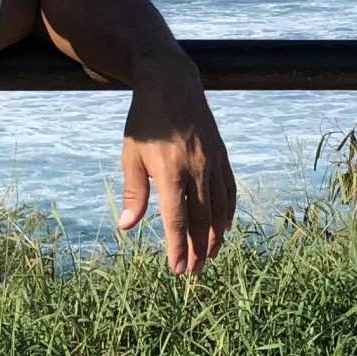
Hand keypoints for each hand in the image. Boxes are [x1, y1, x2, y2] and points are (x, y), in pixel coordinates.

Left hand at [117, 57, 236, 272]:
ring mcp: (213, 162)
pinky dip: (228, 212)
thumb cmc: (145, 122)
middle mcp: (197, 169)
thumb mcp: (131, 154)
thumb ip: (134, 191)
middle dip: (197, 249)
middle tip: (194, 271)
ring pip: (219, 208)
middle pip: (201, 220)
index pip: (176, 220)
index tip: (177, 269)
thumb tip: (128, 226)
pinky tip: (223, 227)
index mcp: (170, 172)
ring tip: (210, 256)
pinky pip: (229, 190)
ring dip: (215, 236)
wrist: (171, 84)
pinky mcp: (222, 155)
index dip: (177, 248)